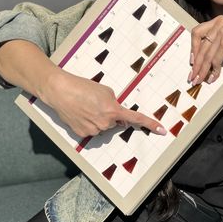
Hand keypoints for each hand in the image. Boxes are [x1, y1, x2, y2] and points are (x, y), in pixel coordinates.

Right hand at [41, 68, 166, 137]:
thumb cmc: (83, 87)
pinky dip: (88, 123)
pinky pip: (92, 130)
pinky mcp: (83, 134)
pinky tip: (80, 113)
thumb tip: (119, 118)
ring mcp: (94, 130)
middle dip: (110, 115)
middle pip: (115, 123)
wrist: (60, 91)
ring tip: (86, 106)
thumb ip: (115, 103)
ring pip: (103, 127)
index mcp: (113, 110)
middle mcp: (105, 123)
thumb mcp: (105, 90)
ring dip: (98, 119)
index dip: (150, 124)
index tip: (162, 130)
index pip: (135, 118)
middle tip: (96, 103)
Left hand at [188, 16, 222, 83]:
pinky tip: (213, 77)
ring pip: (207, 55)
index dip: (193, 48)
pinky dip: (213, 71)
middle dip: (196, 63)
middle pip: (201, 46)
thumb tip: (195, 60)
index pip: (197, 32)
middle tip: (193, 75)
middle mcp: (220, 24)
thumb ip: (211, 44)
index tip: (191, 61)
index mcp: (218, 20)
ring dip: (202, 70)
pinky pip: (215, 60)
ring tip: (199, 79)